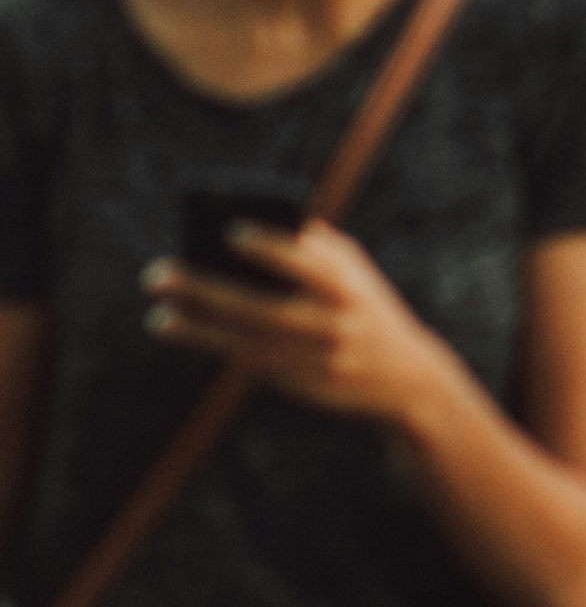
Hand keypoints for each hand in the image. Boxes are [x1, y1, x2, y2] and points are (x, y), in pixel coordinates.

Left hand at [145, 222, 464, 428]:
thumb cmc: (367, 310)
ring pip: (244, 338)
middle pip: (258, 304)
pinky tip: (180, 327)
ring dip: (197, 324)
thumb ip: (315, 250)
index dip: (270, 247)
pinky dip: (210, 341)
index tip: (230, 232)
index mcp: (347, 285)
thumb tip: (256, 224)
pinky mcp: (299, 382)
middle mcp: (331, 321)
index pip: (305, 261)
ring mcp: (313, 356)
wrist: (406, 378)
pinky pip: (247, 358)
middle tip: (158, 273)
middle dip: (205, 287)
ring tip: (157, 312)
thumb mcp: (355, 275)